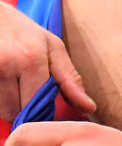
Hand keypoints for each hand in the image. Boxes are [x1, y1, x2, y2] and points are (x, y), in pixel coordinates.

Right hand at [0, 2, 95, 122]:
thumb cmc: (25, 33)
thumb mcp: (53, 48)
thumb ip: (70, 79)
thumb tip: (89, 107)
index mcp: (31, 59)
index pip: (37, 105)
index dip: (44, 112)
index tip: (47, 109)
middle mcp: (6, 67)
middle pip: (16, 112)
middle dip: (26, 109)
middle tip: (29, 91)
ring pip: (2, 111)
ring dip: (11, 105)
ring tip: (15, 84)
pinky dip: (0, 100)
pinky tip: (4, 84)